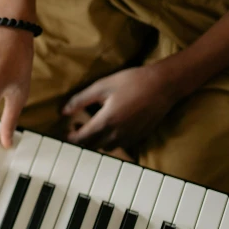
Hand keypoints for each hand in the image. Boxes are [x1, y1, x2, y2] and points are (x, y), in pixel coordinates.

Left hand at [62, 65, 180, 150]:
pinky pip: (121, 145)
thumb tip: (63, 111)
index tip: (68, 130)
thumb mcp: (102, 86)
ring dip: (97, 140)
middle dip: (82, 139)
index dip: (71, 137)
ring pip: (106, 147)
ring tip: (96, 125)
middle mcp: (117, 134)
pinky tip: (113, 126)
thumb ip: (80, 100)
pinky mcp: (140, 137)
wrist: (164, 85)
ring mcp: (130, 137)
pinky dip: (112, 140)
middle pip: (92, 146)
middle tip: (79, 125)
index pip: (81, 139)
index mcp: (105, 122)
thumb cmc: (132, 81)